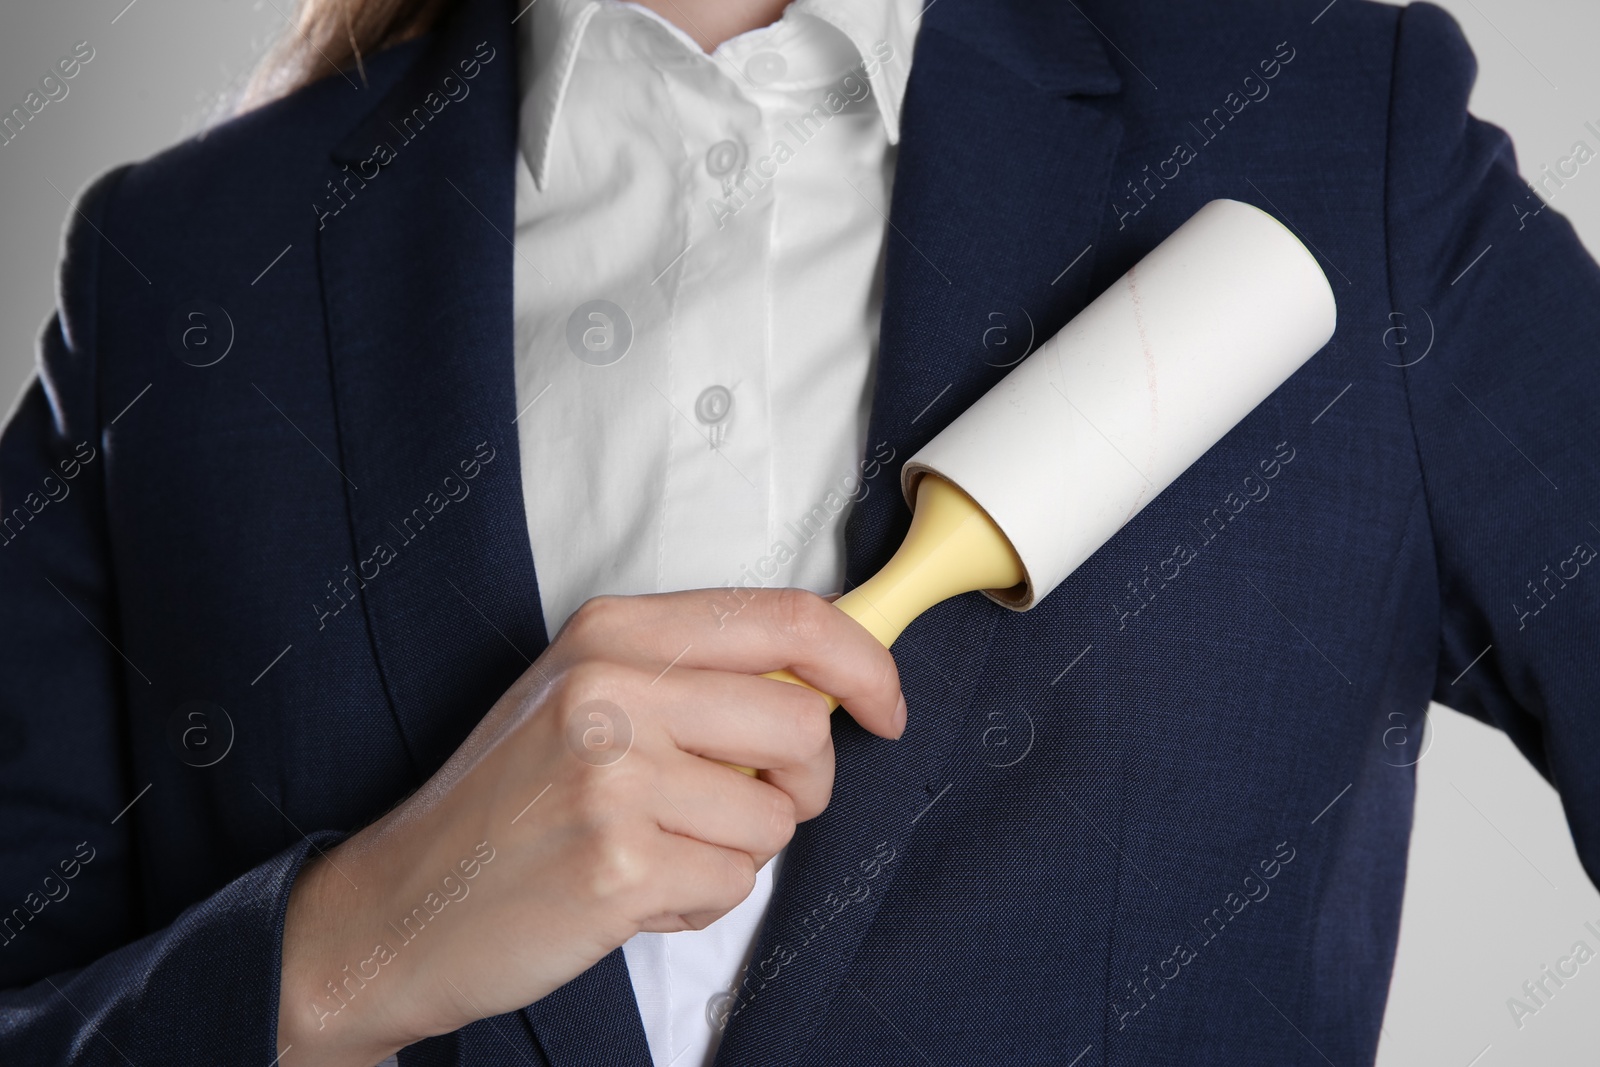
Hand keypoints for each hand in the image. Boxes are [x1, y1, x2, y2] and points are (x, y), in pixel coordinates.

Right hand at [275, 587, 905, 1065]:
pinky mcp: (617, 863)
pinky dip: (699, 900)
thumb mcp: (588, 694)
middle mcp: (612, 686)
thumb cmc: (506, 801)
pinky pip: (734, 884)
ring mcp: (612, 775)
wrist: (400, 902)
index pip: (787, 618)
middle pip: (804, 725)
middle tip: (742, 802)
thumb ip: (696, 675)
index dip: (864, 662)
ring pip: (777, 817)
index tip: (886, 704)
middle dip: (800, 782)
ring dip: (736, 849)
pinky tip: (631, 889)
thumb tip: (827, 679)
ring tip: (655, 846)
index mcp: (614, 630)